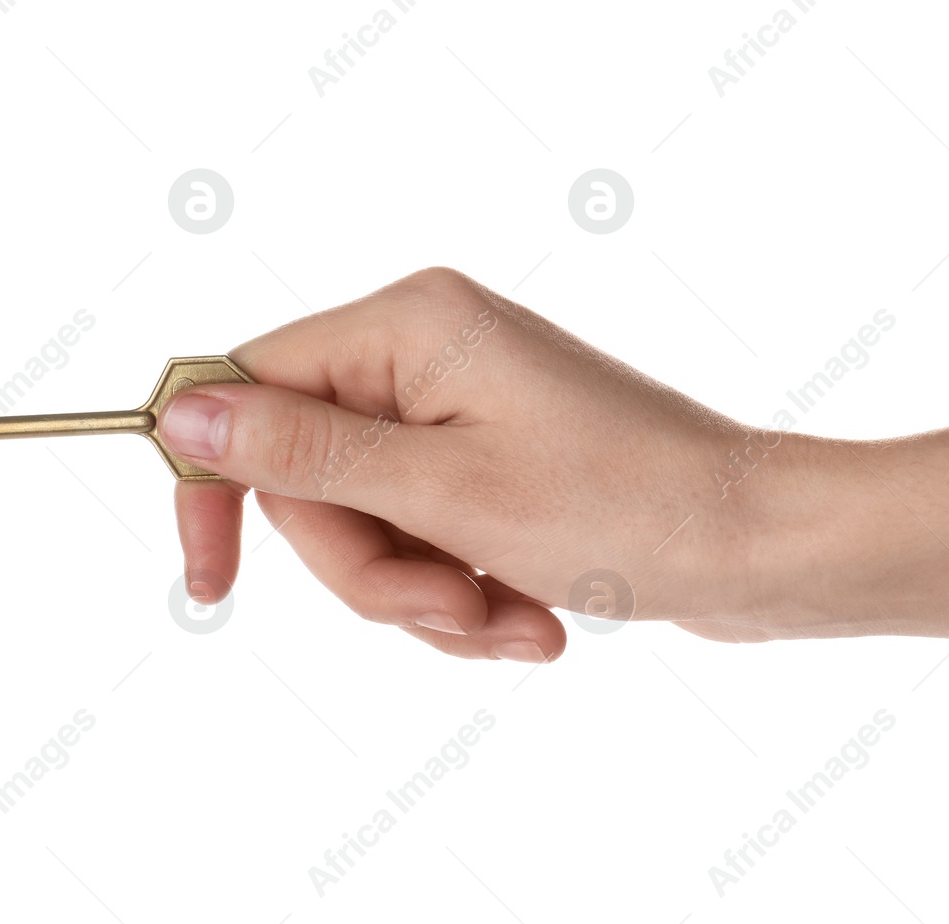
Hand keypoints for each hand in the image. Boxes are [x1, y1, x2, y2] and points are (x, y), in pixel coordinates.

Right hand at [155, 267, 768, 661]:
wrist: (765, 550)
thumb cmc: (629, 505)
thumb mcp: (445, 492)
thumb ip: (303, 453)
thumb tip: (182, 414)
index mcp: (410, 325)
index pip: (251, 388)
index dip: (221, 486)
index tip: (212, 584)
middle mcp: (428, 354)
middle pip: (312, 478)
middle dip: (371, 569)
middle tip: (449, 606)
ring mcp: (463, 413)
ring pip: (368, 527)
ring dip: (428, 597)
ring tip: (510, 621)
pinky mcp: (494, 467)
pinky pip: (426, 544)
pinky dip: (466, 598)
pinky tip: (534, 623)